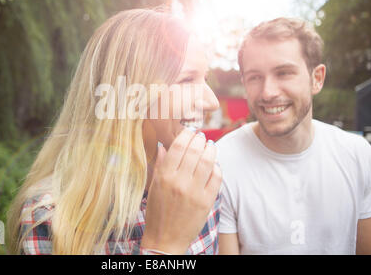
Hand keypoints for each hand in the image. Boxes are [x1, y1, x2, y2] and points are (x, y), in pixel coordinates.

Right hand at [141, 128, 221, 253]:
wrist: (165, 240)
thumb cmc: (157, 212)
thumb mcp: (153, 187)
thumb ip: (160, 165)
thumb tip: (164, 145)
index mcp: (163, 176)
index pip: (178, 147)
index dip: (186, 135)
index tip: (190, 132)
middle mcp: (179, 182)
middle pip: (194, 151)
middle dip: (200, 139)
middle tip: (201, 136)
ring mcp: (194, 192)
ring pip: (208, 162)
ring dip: (211, 150)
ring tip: (210, 146)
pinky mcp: (206, 202)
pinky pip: (216, 178)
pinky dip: (217, 167)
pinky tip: (214, 165)